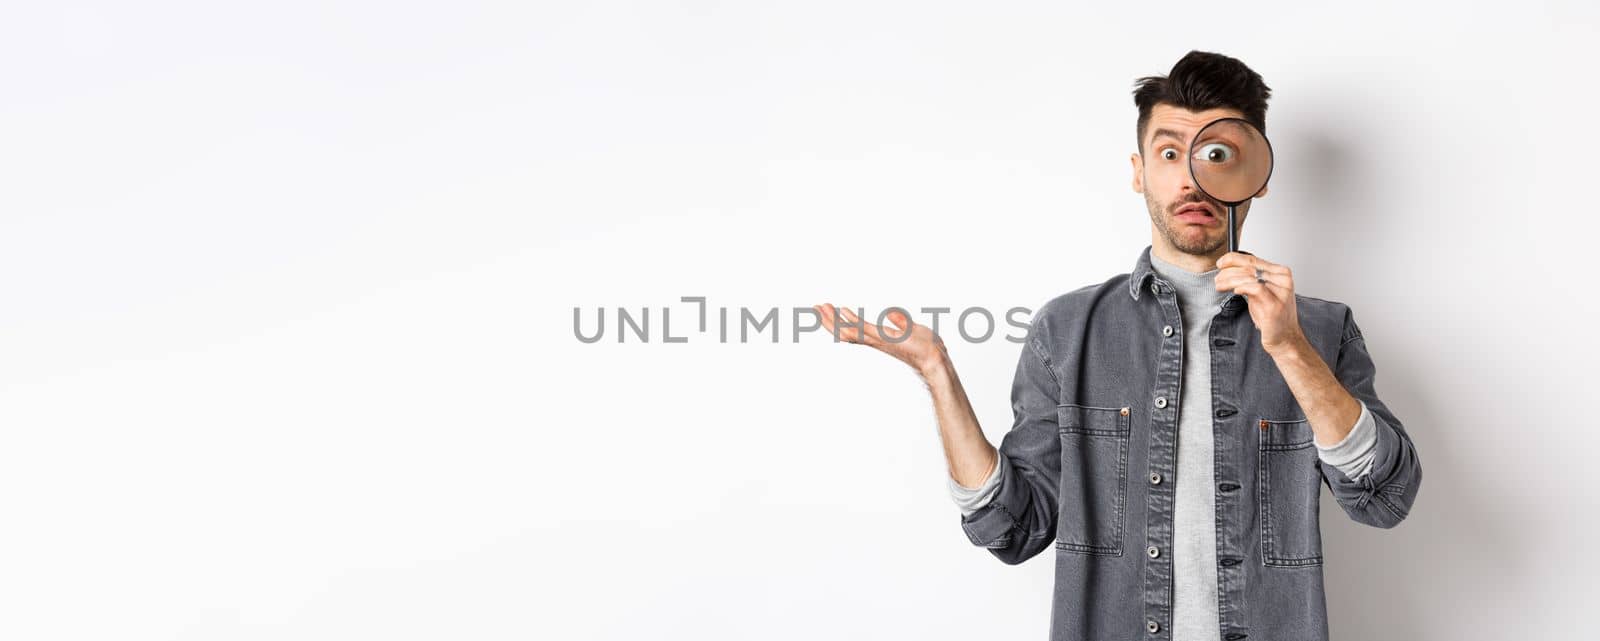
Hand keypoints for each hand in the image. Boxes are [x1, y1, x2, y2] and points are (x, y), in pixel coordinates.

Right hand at [813, 303, 946, 377]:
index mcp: (878, 339)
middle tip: (815, 307)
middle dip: (829, 321)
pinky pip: (864, 329)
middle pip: (844, 332)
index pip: (852, 329)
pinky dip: (852, 320)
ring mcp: (878, 340)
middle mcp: (875, 341)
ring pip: (849, 331)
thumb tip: (891, 313)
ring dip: (834, 320)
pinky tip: (843, 311)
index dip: (838, 321)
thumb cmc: (928, 348)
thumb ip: (901, 321)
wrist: (936, 360)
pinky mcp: (886, 338)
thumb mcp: (913, 329)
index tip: (827, 309)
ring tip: (821, 308)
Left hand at [1214, 251, 1307, 355]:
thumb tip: (1229, 269)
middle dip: (1228, 271)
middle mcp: (1282, 280)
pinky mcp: (1274, 304)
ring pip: (1250, 276)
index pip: (1253, 259)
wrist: (1285, 338)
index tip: (1221, 263)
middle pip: (1249, 267)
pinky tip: (1235, 290)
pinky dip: (1242, 287)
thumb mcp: (1259, 293)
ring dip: (1230, 280)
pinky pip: (1256, 288)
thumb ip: (1250, 279)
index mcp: (1280, 273)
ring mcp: (1280, 292)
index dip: (1233, 259)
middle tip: (1218, 279)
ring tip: (1219, 286)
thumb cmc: (1271, 316)